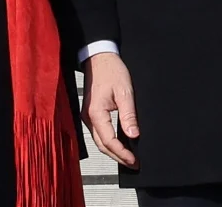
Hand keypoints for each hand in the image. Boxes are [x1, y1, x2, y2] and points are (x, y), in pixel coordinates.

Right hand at [82, 51, 139, 167]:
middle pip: (102, 145)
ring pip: (100, 141)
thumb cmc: (111, 70)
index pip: (109, 141)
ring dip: (113, 151)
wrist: (99, 57)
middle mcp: (88, 117)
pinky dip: (109, 142)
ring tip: (128, 157)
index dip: (122, 153)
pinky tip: (120, 144)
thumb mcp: (125, 92)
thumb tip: (133, 135)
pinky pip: (99, 133)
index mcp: (96, 113)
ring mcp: (88, 116)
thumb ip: (128, 115)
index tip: (134, 160)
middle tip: (133, 163)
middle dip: (118, 157)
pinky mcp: (91, 114)